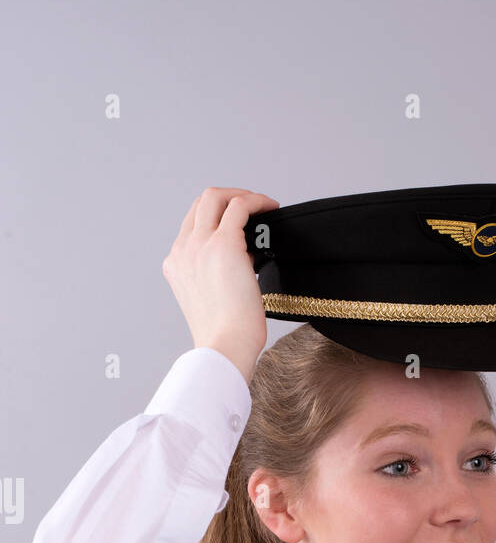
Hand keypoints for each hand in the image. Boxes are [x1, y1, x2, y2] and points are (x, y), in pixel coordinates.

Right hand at [162, 186, 280, 383]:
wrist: (225, 347)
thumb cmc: (226, 335)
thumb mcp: (211, 300)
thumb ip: (218, 274)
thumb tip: (246, 257)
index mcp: (176, 264)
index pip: (192, 225)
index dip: (216, 218)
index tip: (239, 225)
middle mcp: (183, 250)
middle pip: (200, 204)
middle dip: (228, 198)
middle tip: (252, 207)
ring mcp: (200, 245)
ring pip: (215, 197)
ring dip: (241, 195)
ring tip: (263, 205)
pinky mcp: (224, 244)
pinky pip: (240, 206)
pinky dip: (256, 201)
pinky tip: (271, 208)